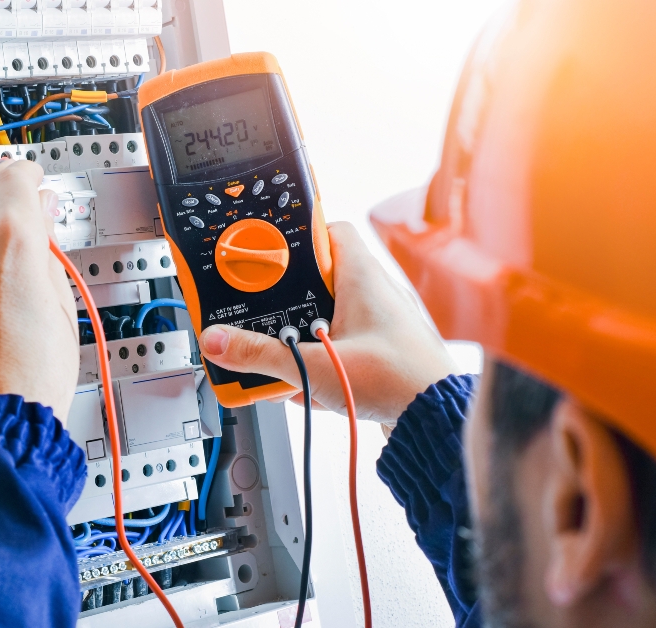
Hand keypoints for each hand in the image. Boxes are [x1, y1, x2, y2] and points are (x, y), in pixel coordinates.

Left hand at [0, 159, 78, 418]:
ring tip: (1, 293)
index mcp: (11, 242)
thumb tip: (41, 218)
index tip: (32, 178)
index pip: (15, 177)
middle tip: (18, 209)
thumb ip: (47, 249)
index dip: (28, 173)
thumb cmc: (32, 376)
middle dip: (1, 196)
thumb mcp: (62, 303)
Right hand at [198, 222, 457, 424]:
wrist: (436, 421)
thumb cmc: (400, 381)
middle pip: (318, 279)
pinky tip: (307, 388)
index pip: (328, 230)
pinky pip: (341, 347)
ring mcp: (380, 324)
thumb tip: (219, 342)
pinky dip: (321, 363)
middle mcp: (374, 293)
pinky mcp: (382, 353)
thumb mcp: (316, 366)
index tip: (266, 251)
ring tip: (282, 357)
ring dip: (302, 338)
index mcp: (362, 276)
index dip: (296, 236)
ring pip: (327, 317)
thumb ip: (262, 355)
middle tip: (262, 313)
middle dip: (287, 300)